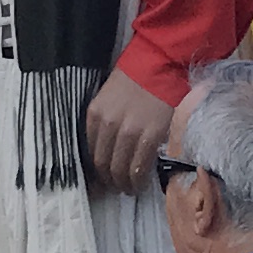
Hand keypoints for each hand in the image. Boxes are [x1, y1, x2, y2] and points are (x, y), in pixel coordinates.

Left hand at [82, 72, 172, 195]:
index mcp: (95, 114)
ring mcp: (129, 132)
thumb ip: (105, 121)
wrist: (161, 63)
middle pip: (103, 163)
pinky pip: (140, 166)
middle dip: (108, 180)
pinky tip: (140, 184)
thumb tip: (108, 147)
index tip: (101, 178)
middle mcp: (109, 125)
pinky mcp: (150, 136)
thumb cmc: (136, 77)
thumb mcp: (108, 97)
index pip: (90, 151)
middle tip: (115, 187)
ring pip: (120, 169)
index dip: (96, 170)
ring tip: (129, 189)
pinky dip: (138, 180)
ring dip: (123, 184)